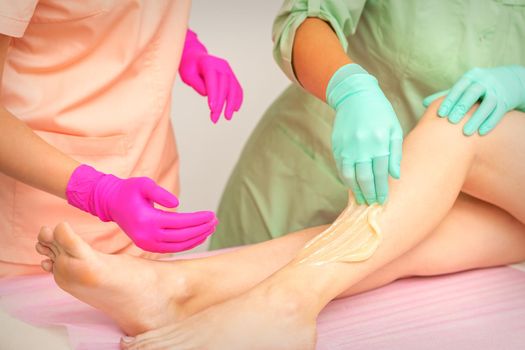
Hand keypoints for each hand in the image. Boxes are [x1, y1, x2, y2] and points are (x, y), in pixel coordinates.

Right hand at [66, 165, 216, 252]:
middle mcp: (147, 236)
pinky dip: (187, 244)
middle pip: (182, 236)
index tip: (212, 214)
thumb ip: (160, 192)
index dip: (198, 220)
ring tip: (211, 228)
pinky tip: (199, 236)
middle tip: (215, 221)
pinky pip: (172, 249)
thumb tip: (177, 204)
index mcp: (147, 220)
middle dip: (201, 229)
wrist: (112, 203)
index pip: (180, 223)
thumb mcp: (143, 184)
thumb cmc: (129, 191)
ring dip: (197, 238)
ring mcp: (146, 244)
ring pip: (178, 246)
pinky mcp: (147, 247)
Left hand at [179, 30, 242, 123]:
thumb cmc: (189, 67)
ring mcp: (228, 70)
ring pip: (233, 88)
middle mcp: (221, 65)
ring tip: (227, 117)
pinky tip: (235, 109)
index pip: (213, 80)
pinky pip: (237, 88)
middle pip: (224, 86)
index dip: (214, 95)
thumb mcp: (187, 75)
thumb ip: (197, 84)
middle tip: (214, 119)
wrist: (196, 57)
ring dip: (231, 104)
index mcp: (209, 63)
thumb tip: (208, 95)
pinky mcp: (231, 76)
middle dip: (220, 104)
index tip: (212, 109)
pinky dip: (238, 99)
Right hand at [327, 64, 402, 204]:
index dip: (382, 189)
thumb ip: (395, 153)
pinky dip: (346, 180)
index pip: (381, 173)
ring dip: (356, 191)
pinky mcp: (337, 146)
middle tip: (373, 205)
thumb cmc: (380, 112)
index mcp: (379, 142)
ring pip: (350, 176)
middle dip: (369, 194)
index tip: (384, 201)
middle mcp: (362, 146)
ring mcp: (347, 147)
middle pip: (365, 178)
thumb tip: (395, 176)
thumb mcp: (394, 128)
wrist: (355, 96)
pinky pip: (341, 168)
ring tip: (362, 201)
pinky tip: (352, 187)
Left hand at [423, 65, 524, 135]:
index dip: (449, 100)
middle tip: (451, 121)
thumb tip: (424, 103)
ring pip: (487, 104)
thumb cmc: (478, 87)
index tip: (440, 114)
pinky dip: (490, 122)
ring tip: (466, 133)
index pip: (458, 88)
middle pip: (473, 93)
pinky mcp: (506, 100)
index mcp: (471, 77)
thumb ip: (446, 95)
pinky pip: (498, 112)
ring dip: (476, 118)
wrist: (510, 80)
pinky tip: (482, 133)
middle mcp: (485, 81)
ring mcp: (497, 90)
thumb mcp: (464, 86)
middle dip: (462, 107)